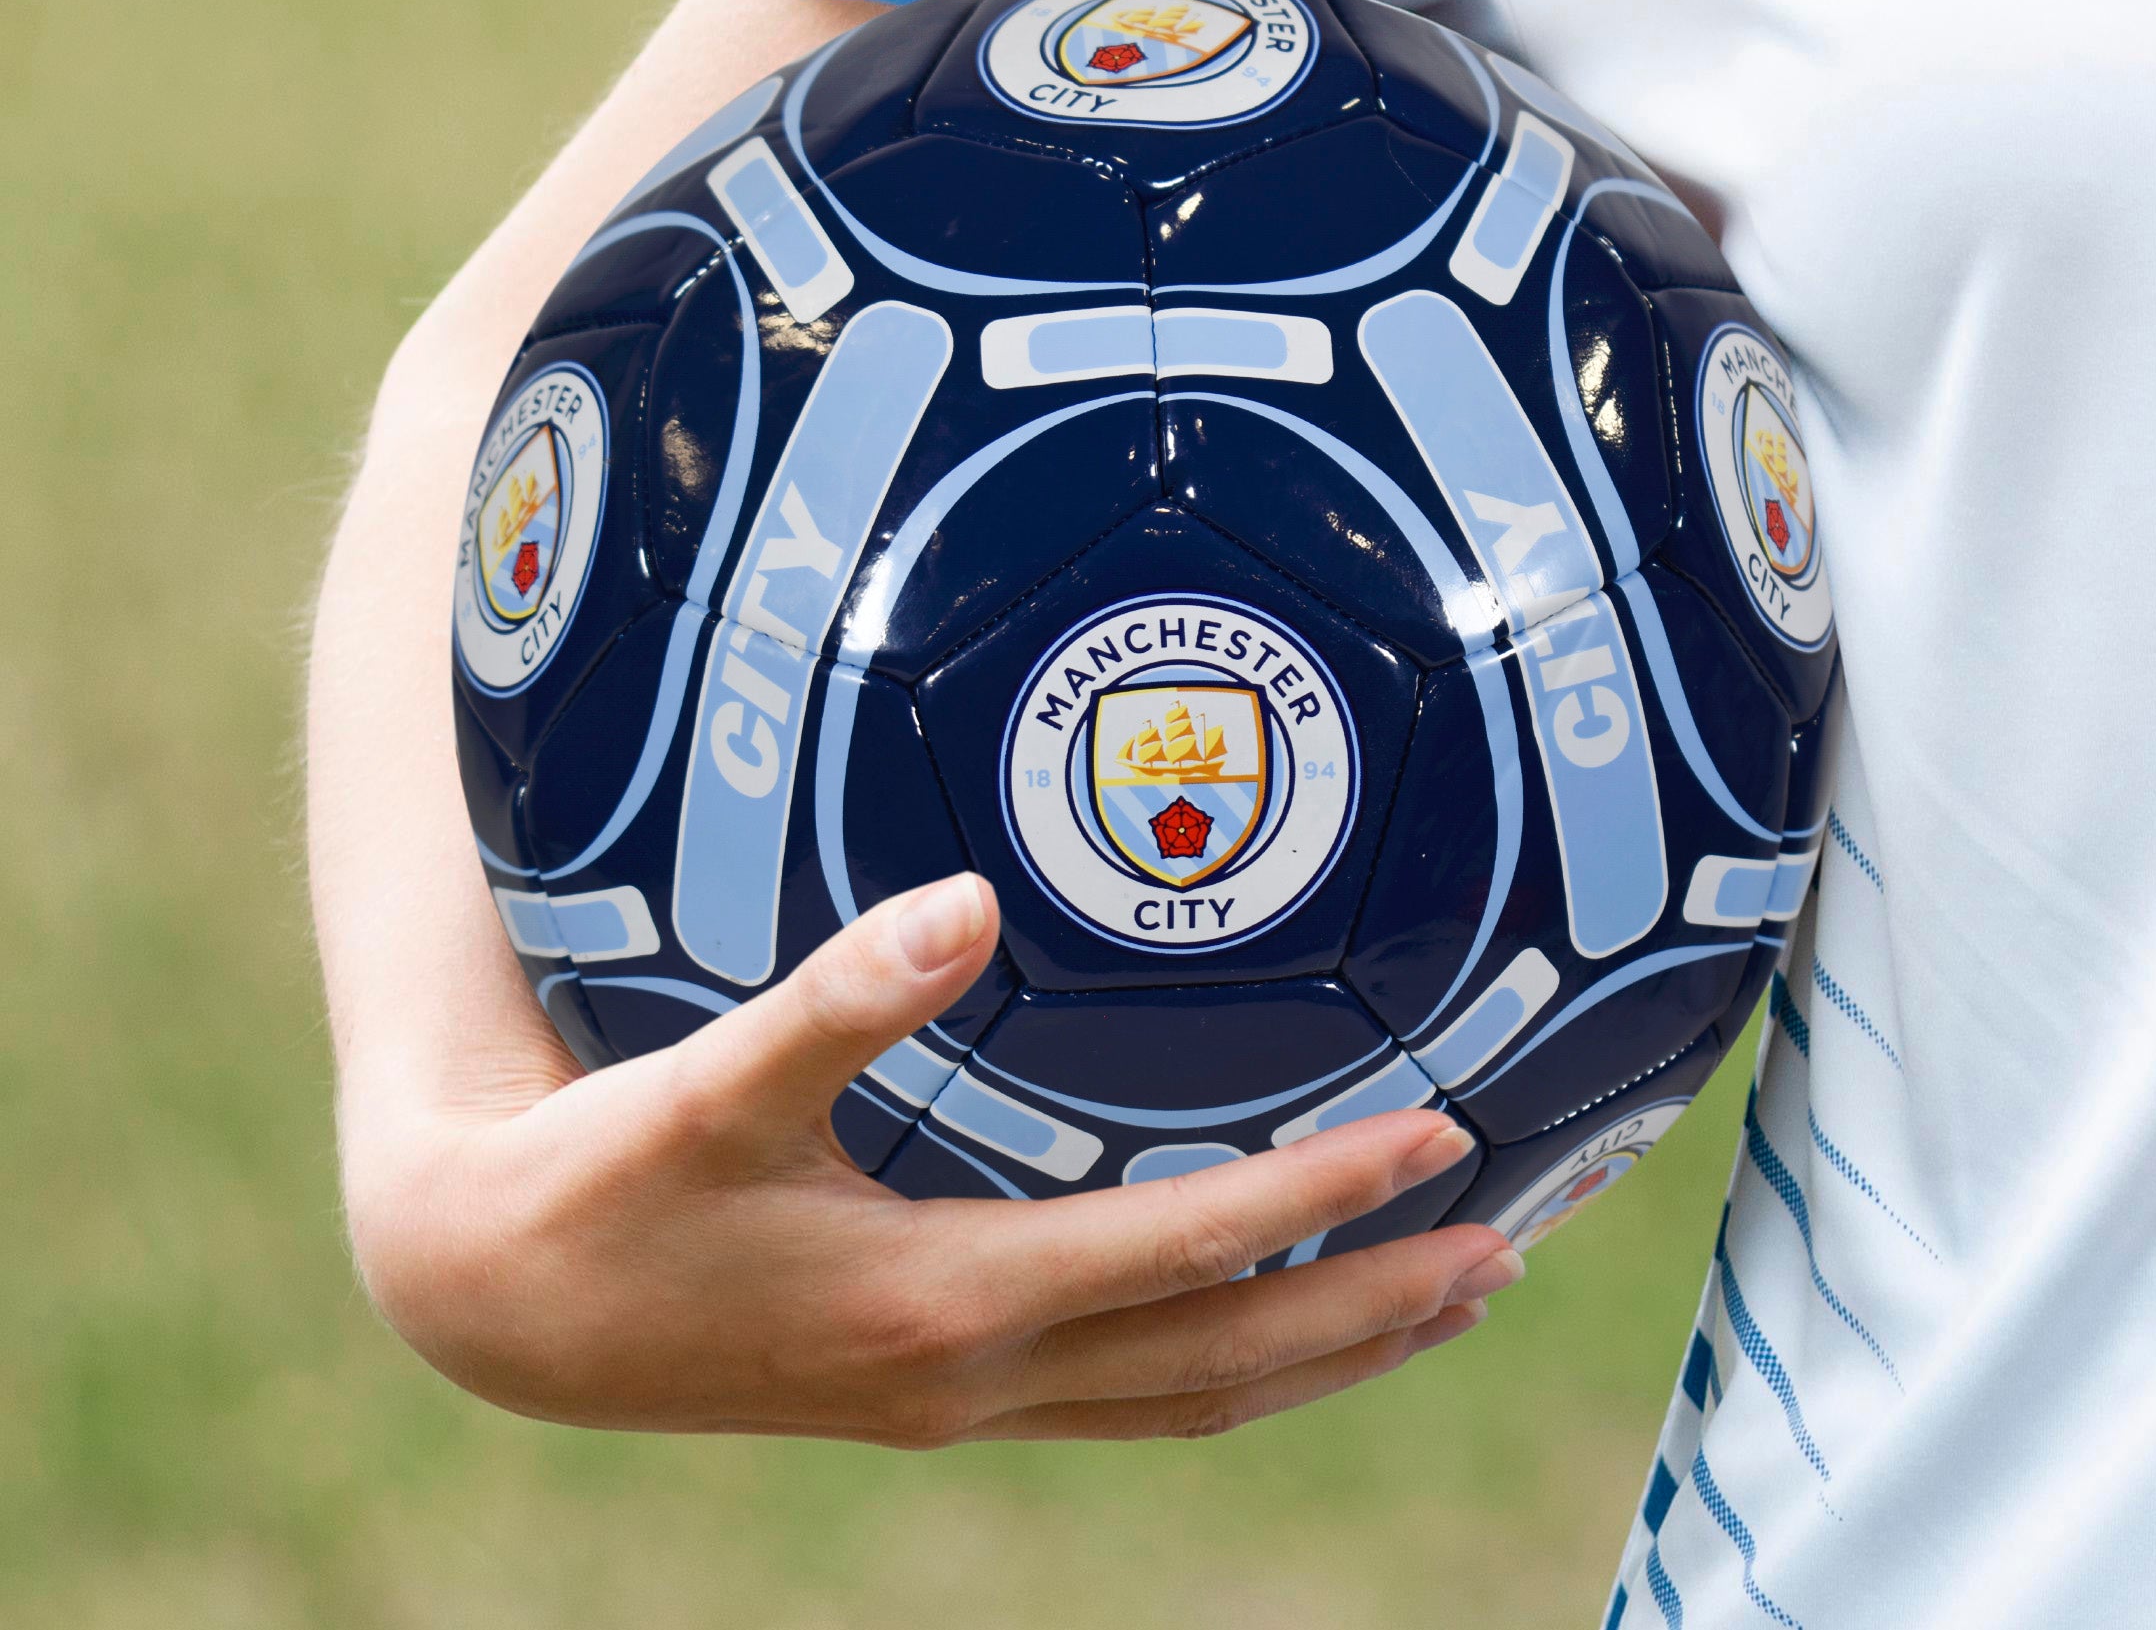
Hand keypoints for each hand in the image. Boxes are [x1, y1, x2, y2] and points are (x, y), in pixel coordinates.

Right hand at [347, 876, 1519, 1443]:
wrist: (493, 1300)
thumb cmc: (602, 1173)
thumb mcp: (706, 1080)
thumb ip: (837, 992)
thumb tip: (966, 900)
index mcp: (936, 1301)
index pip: (1184, 1256)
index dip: (1322, 1197)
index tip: (1447, 1136)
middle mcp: (967, 1376)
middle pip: (1222, 1363)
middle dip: (1375, 1309)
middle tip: (1518, 1248)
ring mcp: (958, 1401)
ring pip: (1189, 1399)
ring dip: (1330, 1351)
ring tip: (1462, 1293)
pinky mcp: (937, 1390)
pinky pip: (1133, 1391)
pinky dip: (1238, 1358)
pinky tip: (1292, 1313)